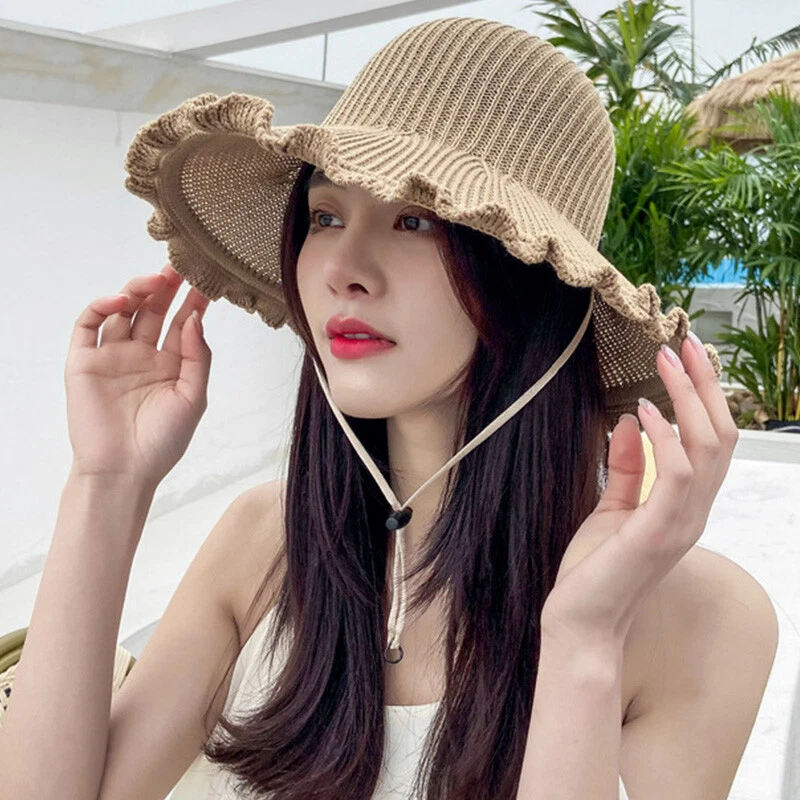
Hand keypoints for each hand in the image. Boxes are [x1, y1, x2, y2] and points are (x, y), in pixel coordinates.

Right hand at [64, 264, 211, 487]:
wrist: (123, 471)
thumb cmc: (162, 441)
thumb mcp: (194, 398)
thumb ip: (198, 357)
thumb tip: (195, 319)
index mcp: (171, 365)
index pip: (183, 324)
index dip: (193, 301)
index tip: (206, 279)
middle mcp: (142, 356)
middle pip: (154, 311)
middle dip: (166, 288)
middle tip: (179, 266)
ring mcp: (113, 356)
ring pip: (123, 311)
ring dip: (137, 291)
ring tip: (156, 280)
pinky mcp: (85, 361)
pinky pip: (89, 325)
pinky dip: (102, 307)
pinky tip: (122, 301)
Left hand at [541, 334, 738, 645]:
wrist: (582, 623)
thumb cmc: (597, 570)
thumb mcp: (613, 508)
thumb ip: (627, 468)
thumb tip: (627, 422)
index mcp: (686, 505)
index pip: (712, 441)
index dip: (705, 396)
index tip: (686, 356)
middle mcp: (693, 511)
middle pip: (721, 436)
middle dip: (705, 385)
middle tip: (682, 343)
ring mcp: (681, 523)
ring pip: (708, 448)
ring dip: (687, 399)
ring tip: (663, 362)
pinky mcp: (657, 532)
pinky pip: (676, 475)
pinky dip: (664, 438)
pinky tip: (642, 412)